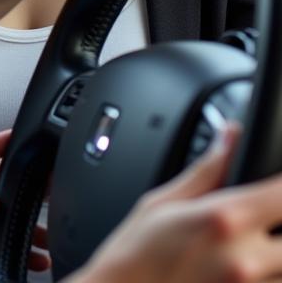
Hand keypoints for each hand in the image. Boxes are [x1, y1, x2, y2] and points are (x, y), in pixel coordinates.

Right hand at [73, 125, 281, 282]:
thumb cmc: (136, 255)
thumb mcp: (164, 202)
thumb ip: (207, 170)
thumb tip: (230, 135)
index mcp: (224, 218)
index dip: (281, 185)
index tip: (275, 183)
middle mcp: (245, 258)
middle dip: (279, 223)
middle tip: (262, 219)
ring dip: (275, 256)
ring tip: (248, 246)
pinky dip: (266, 275)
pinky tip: (240, 269)